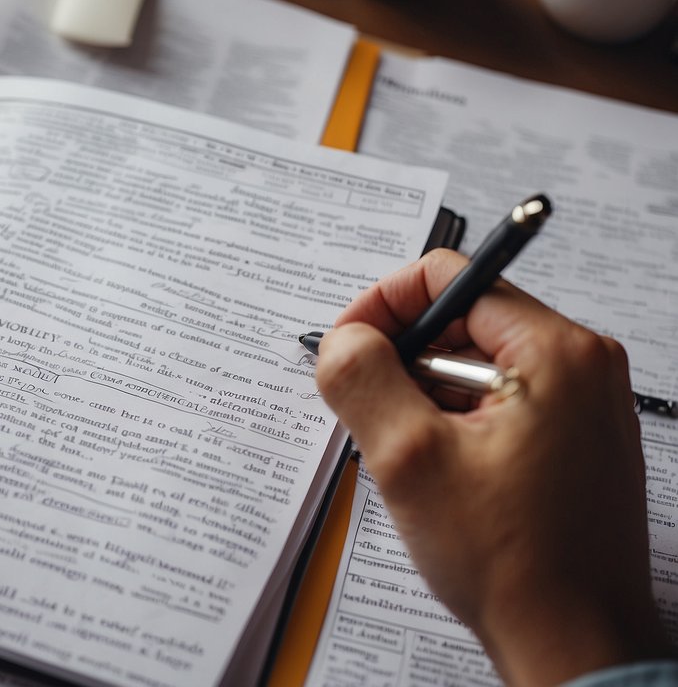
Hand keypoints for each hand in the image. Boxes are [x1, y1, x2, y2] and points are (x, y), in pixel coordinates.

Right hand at [315, 249, 667, 685]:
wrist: (573, 645)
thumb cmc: (514, 563)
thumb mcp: (409, 458)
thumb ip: (362, 378)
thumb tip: (342, 340)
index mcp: (556, 352)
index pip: (449, 279)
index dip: (383, 308)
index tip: (347, 350)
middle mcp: (582, 366)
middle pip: (461, 321)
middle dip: (403, 362)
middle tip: (373, 417)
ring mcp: (583, 405)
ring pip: (474, 367)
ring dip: (425, 400)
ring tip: (413, 459)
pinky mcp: (573, 440)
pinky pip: (497, 403)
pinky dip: (454, 426)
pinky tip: (441, 476)